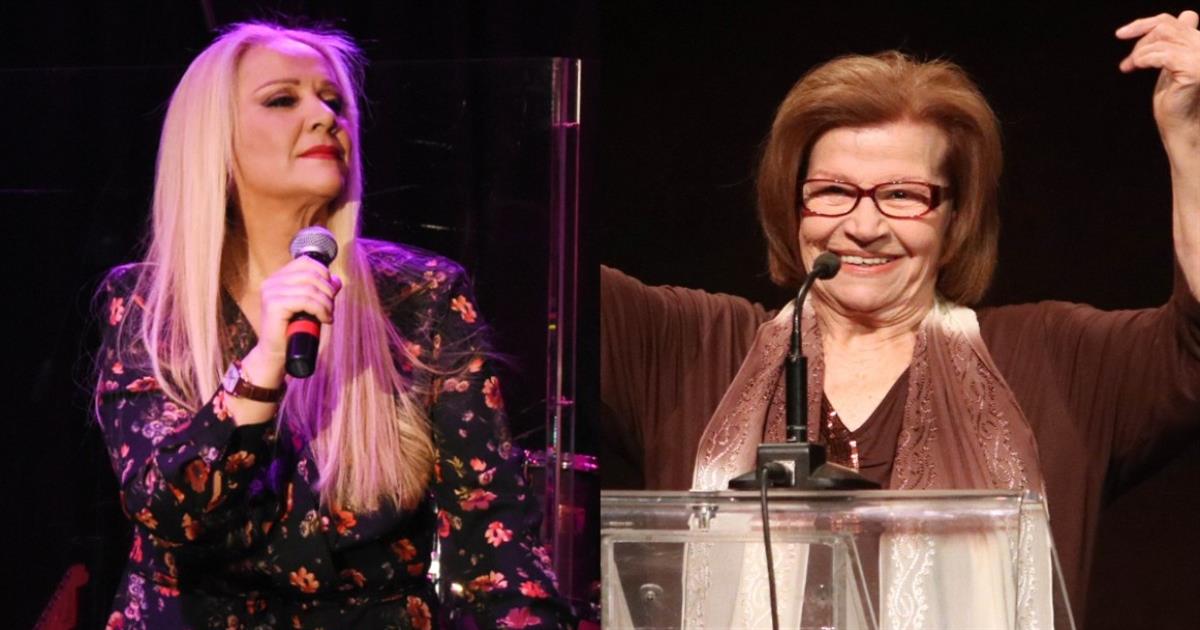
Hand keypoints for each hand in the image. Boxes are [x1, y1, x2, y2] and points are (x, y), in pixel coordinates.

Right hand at [228, 256, 340, 424]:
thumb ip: (321, 291)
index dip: (324, 273)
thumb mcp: (311, 306)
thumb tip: (336, 280)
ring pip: (310, 288)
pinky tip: (324, 320)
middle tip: (331, 308)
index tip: (331, 292)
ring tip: (328, 316)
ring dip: (326, 303)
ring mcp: (270, 292)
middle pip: (311, 274)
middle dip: (327, 291)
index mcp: (278, 278)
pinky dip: (320, 310)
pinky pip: (305, 300)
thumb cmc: (295, 330)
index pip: (305, 262)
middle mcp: (271, 282)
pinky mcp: (273, 304)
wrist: (278, 353)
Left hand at [1117, 10, 1199, 147]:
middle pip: (1167, 26)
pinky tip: (1137, 66)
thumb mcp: (1173, 63)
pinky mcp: (1194, 69)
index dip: (1147, 23)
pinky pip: (1162, 54)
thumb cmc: (1176, 98)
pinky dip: (1145, 58)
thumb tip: (1187, 15)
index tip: (1121, 35)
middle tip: (1126, 63)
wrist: (1181, 126)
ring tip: (1129, 67)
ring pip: (1162, 38)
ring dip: (1140, 52)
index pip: (1180, 18)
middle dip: (1140, 40)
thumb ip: (1176, 41)